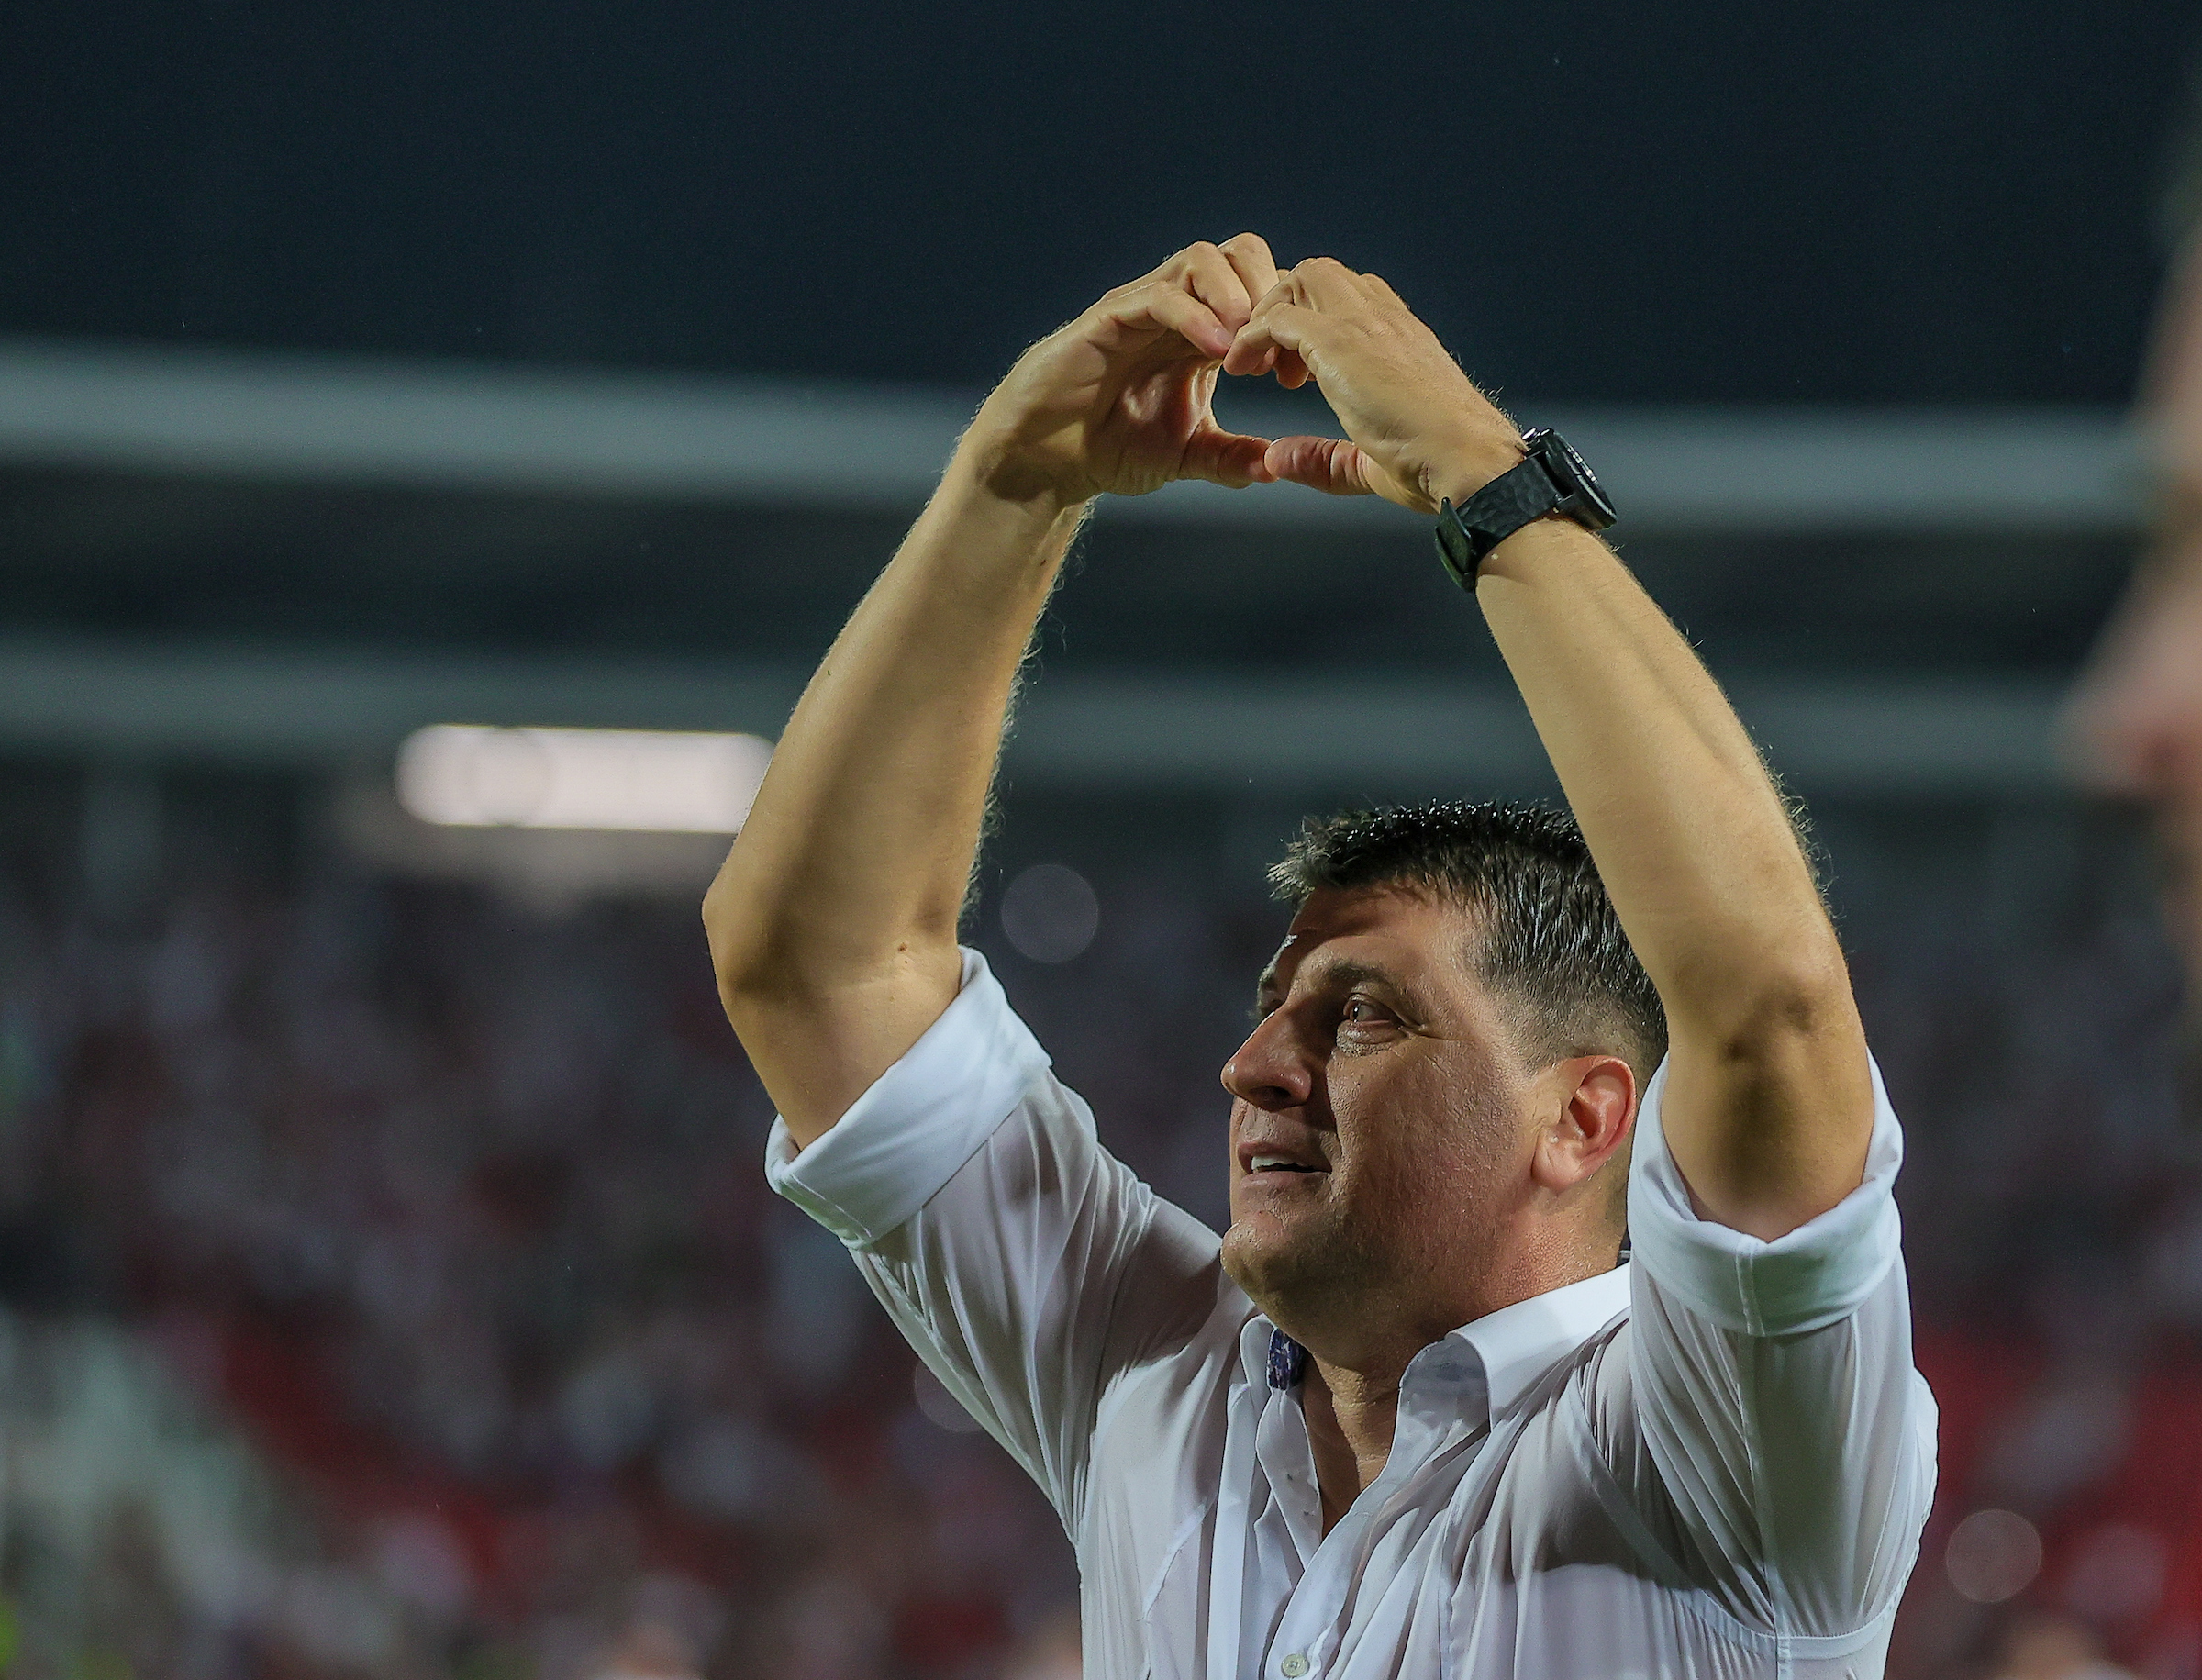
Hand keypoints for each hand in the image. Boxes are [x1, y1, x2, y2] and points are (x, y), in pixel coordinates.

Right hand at [961, 235, 1283, 509]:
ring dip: (1234, 295)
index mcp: (1203, 334)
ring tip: (1242, 346)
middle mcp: (1178, 310)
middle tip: (1271, 353)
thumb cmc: (1110, 447)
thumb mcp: (1185, 456)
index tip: (1290, 377)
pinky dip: (1194, 315)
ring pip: (1202, 259)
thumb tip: (1277, 466)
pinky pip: (1159, 294)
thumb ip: (1229, 457)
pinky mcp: (1109, 317)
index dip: (1284, 324)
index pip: (1259, 292)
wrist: (1048, 458)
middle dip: (1267, 292)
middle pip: (1239, 254)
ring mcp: (1143, 308)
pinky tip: (1214, 352)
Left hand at [1223, 259, 1525, 514]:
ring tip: (1258, 368)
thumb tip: (1278, 459)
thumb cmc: (1436, 467)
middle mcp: (1385, 318)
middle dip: (1286, 308)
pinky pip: (1278, 316)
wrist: (1467, 460)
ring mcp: (1364, 323)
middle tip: (1272, 367)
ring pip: (1300, 279)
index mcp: (1402, 337)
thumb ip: (1323, 458)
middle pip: (1321, 275)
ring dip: (1269, 315)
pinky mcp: (1340, 341)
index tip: (1297, 375)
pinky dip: (1251, 336)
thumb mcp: (1368, 462)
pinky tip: (1242, 369)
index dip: (1314, 323)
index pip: (1351, 296)